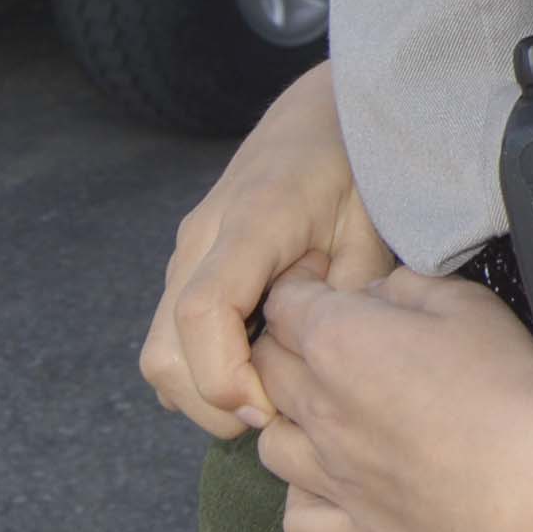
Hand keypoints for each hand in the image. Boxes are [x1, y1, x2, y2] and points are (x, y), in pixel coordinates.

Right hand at [141, 62, 398, 438]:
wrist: (319, 114)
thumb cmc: (355, 166)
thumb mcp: (373, 222)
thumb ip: (347, 289)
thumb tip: (321, 359)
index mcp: (253, 221)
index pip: (204, 311)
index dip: (224, 376)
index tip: (268, 409)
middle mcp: (202, 239)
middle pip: (165, 351)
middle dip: (212, 403)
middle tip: (276, 417)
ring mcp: (187, 253)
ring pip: (159, 352)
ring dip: (202, 393)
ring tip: (268, 397)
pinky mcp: (188, 267)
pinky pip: (170, 339)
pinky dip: (199, 370)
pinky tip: (255, 369)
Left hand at [254, 269, 532, 531]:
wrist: (531, 487)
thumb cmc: (505, 386)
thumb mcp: (468, 303)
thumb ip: (409, 286)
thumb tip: (377, 292)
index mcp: (338, 342)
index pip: (283, 305)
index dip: (301, 289)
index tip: (324, 289)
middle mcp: (318, 410)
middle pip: (265, 370)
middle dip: (285, 349)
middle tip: (328, 346)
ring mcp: (330, 479)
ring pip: (269, 445)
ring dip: (288, 424)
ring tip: (326, 419)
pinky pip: (297, 519)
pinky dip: (305, 500)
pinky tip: (337, 486)